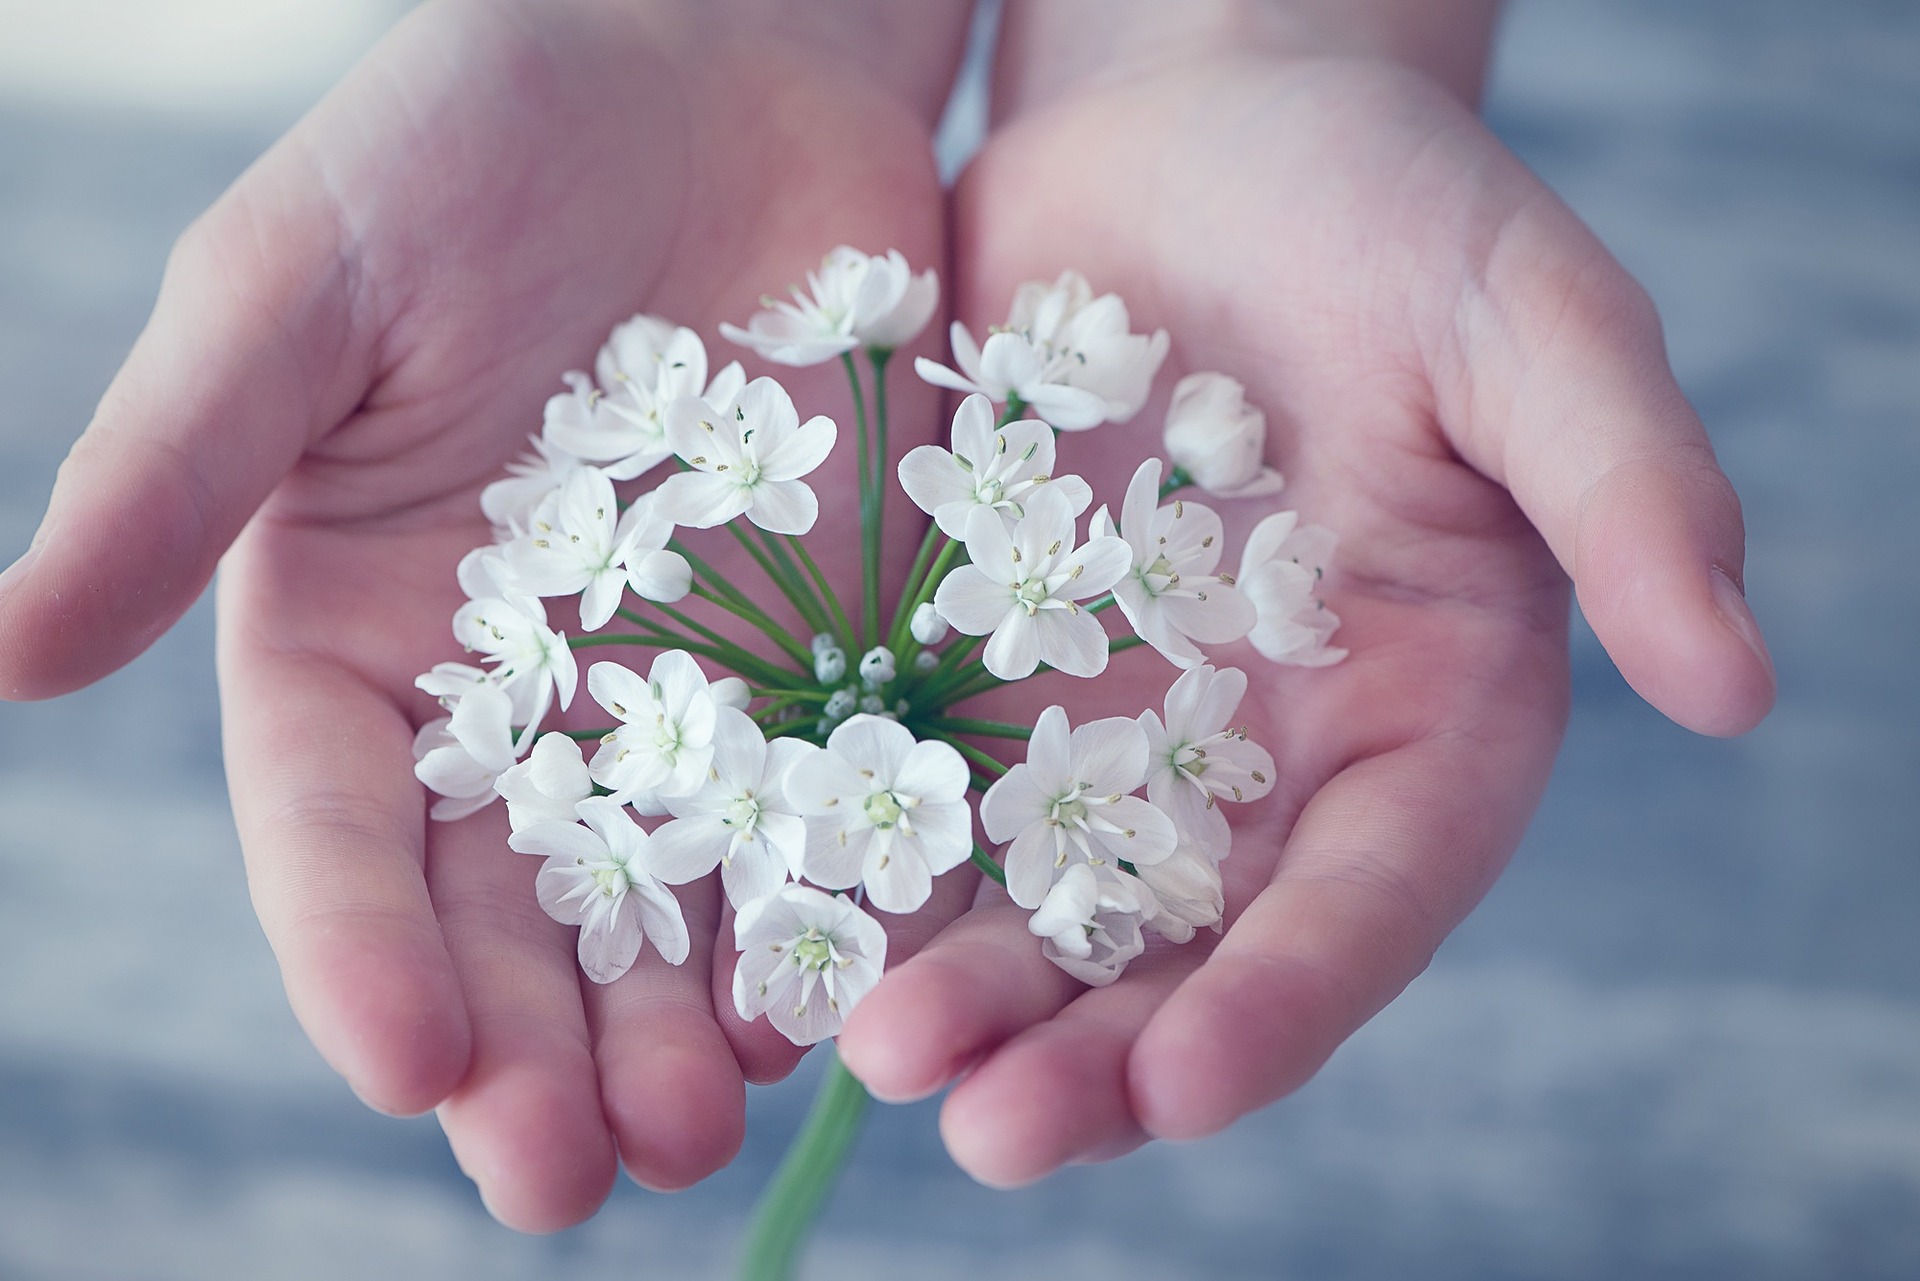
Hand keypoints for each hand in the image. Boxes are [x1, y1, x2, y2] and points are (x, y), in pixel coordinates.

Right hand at [0, 0, 968, 1228]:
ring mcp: (683, 681)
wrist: (720, 56)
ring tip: (704, 1128)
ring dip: (681, 1020)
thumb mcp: (305, 279)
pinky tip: (858, 993)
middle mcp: (516, 691)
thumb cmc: (477, 132)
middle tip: (566, 1180)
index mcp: (355, 632)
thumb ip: (177, 465)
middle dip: (533, 1047)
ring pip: (674, 894)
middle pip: (508, 907)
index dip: (358, 955)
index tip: (410, 1068)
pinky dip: (841, 903)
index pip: (337, 830)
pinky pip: (837, 800)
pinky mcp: (830, 644)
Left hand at [835, 0, 1776, 1184]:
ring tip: (876, 1055)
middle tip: (993, 1130)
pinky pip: (917, 789)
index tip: (1186, 1083)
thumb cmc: (1390, 208)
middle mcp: (1263, 756)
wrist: (1194, 131)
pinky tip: (791, 923)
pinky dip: (865, 863)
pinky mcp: (982, 663)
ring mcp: (1109, 722)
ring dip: (966, 993)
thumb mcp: (1524, 321)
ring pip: (1039, 903)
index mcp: (1420, 713)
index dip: (1285, 1000)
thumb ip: (1626, 487)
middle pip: (1186, 950)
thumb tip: (1739, 680)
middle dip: (1096, 1054)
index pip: (1366, 896)